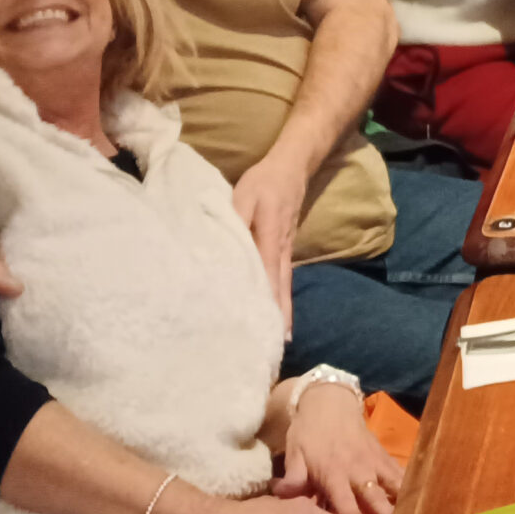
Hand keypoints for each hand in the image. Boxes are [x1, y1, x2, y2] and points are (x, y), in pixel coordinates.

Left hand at [232, 152, 306, 327]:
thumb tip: (223, 244)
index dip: (266, 301)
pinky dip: (282, 298)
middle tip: (274, 346)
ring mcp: (285, 251)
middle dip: (278, 317)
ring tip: (280, 339)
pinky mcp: (284, 249)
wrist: (292, 167)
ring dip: (282, 312)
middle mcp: (280, 250)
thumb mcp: (244, 194)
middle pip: (280, 288)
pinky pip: (284, 279)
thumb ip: (234, 218)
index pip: (266, 275)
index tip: (264, 327)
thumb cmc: (263, 182)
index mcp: (268, 238)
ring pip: (284, 286)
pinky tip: (278, 313)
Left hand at [280, 380, 401, 513]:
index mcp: (333, 473)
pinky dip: (410, 491)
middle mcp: (358, 471)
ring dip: (403, 510)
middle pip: (376, 500)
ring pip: (394, 489)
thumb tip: (282, 494)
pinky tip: (421, 509)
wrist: (330, 403)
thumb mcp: (294, 452)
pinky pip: (401, 476)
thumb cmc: (308, 432)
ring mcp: (375, 464)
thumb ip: (292, 476)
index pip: (344, 503)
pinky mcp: (385, 457)